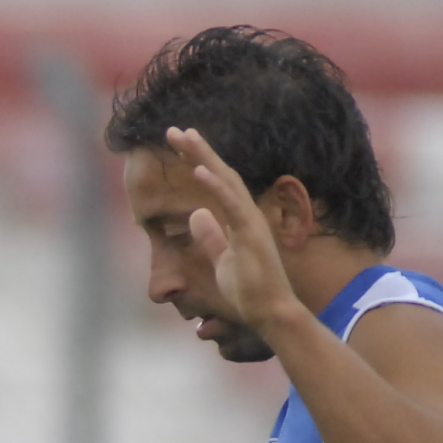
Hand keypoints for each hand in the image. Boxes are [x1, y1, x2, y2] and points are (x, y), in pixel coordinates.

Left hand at [166, 126, 301, 338]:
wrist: (269, 312)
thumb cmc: (249, 289)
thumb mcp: (222, 259)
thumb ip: (211, 236)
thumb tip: (196, 214)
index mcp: (238, 219)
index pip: (216, 184)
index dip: (198, 163)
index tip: (179, 146)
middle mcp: (245, 214)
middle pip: (219, 174)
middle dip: (197, 151)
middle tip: (174, 130)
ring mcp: (250, 221)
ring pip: (225, 181)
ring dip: (203, 158)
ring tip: (184, 137)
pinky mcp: (250, 234)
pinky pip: (230, 204)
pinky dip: (214, 185)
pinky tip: (198, 169)